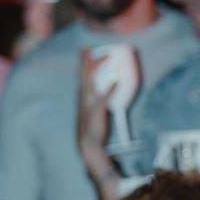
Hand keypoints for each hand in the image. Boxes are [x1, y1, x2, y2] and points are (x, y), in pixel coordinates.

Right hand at [76, 52, 115, 184]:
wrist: (88, 149)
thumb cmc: (95, 133)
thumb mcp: (94, 116)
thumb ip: (99, 103)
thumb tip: (109, 93)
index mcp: (82, 101)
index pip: (82, 80)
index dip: (83, 66)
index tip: (86, 53)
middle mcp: (83, 102)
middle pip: (84, 78)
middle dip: (87, 63)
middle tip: (88, 49)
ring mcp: (88, 107)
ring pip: (92, 84)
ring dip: (97, 70)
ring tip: (105, 57)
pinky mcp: (97, 114)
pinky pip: (104, 99)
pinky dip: (111, 90)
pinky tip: (118, 81)